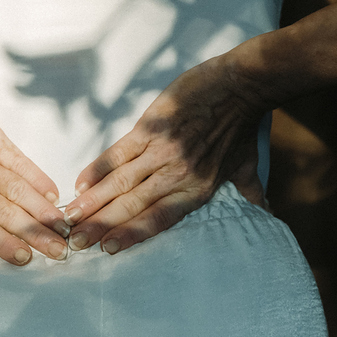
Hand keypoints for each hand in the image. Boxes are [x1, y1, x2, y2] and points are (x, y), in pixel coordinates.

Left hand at [0, 63, 70, 264]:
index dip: (3, 243)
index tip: (26, 259)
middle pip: (5, 213)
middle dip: (35, 234)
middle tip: (59, 250)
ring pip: (17, 190)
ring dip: (43, 210)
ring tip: (62, 226)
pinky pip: (19, 161)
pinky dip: (37, 178)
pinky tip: (53, 193)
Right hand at [60, 54, 267, 254]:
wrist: (240, 86)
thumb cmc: (243, 127)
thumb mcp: (247, 165)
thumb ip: (249, 193)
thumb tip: (267, 213)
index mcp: (197, 189)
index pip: (158, 219)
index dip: (130, 234)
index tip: (106, 250)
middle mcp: (177, 175)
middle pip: (132, 205)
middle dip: (101, 225)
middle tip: (75, 242)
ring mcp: (162, 151)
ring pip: (121, 182)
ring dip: (93, 202)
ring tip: (70, 217)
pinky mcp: (151, 127)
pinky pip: (119, 152)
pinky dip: (98, 168)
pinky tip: (80, 183)